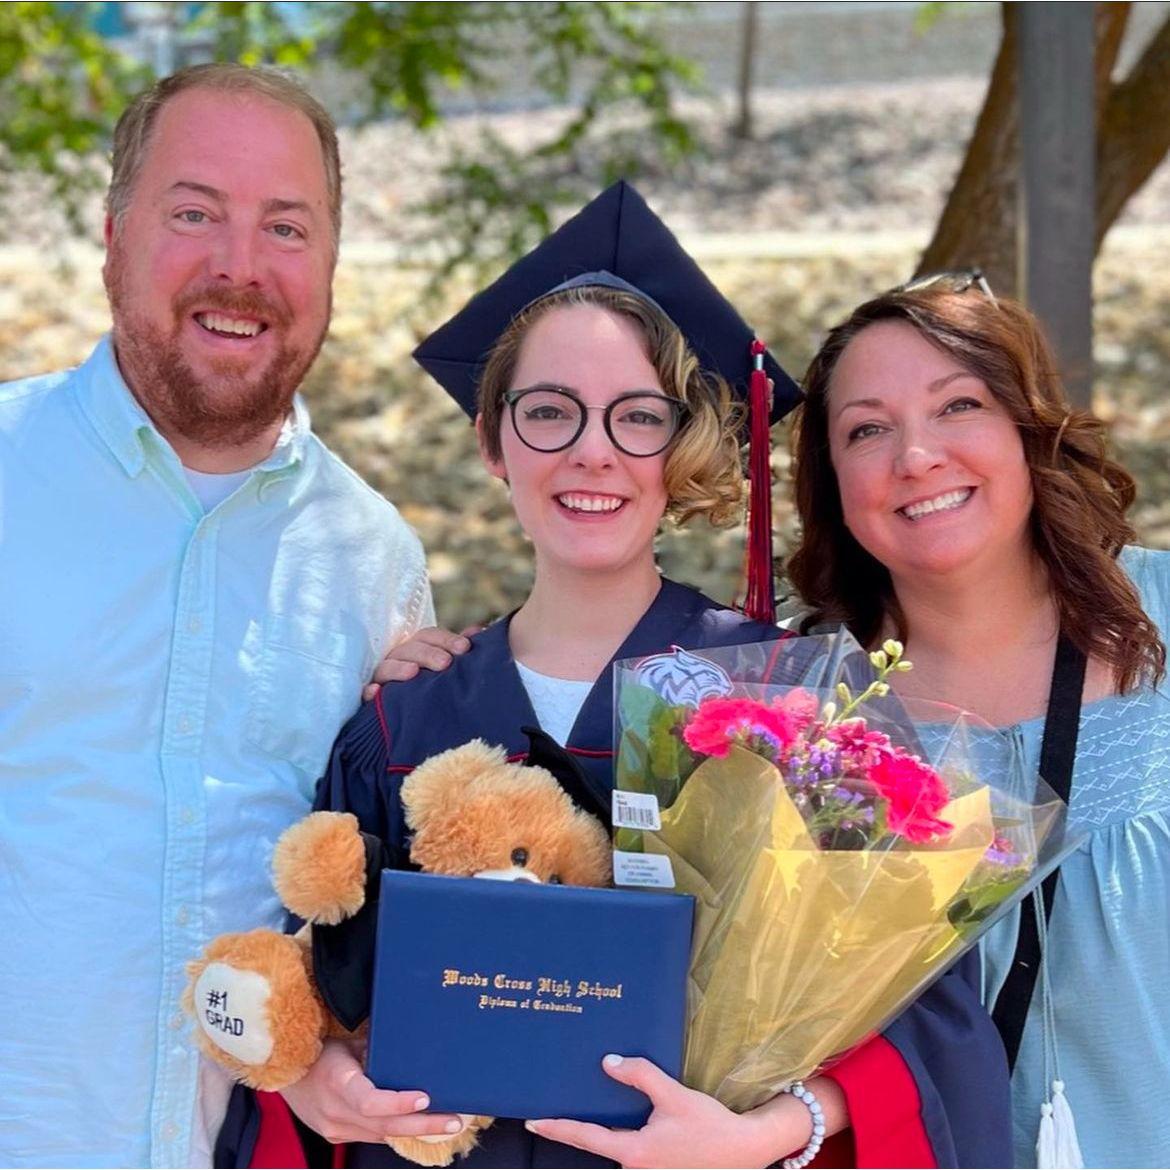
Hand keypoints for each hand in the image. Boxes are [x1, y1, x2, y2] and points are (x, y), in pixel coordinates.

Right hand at [280, 1037, 464, 1144]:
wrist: (282, 1074)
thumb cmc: (318, 1050)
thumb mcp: (345, 1042)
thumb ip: (374, 1051)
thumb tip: (408, 1053)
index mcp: (337, 1082)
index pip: (370, 1102)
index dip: (398, 1103)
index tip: (425, 1097)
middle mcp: (335, 1111)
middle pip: (384, 1125)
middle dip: (423, 1124)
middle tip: (455, 1120)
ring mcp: (334, 1129)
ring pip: (381, 1135)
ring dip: (415, 1130)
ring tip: (448, 1123)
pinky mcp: (335, 1136)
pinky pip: (371, 1135)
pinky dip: (396, 1131)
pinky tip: (420, 1126)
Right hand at [363, 626, 478, 698]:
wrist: (416, 722)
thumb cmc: (434, 688)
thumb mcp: (448, 669)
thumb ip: (458, 650)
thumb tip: (475, 631)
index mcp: (417, 649)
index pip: (428, 636)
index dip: (446, 639)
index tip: (465, 648)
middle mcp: (398, 659)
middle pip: (409, 649)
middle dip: (428, 653)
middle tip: (446, 663)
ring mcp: (382, 678)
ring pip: (386, 667)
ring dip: (398, 668)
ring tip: (413, 672)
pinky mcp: (371, 699)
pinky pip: (366, 693)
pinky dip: (370, 691)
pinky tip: (375, 692)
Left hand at [525, 1055, 815, 1167]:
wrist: (743, 1151)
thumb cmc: (709, 1125)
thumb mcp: (674, 1095)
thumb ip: (640, 1076)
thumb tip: (608, 1063)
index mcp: (635, 1152)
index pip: (586, 1138)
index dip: (557, 1127)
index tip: (532, 1120)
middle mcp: (635, 1169)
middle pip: (596, 1148)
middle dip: (574, 1130)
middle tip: (549, 1112)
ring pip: (614, 1151)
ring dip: (598, 1134)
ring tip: (581, 1110)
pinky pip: (630, 1154)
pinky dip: (618, 1138)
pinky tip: (618, 1119)